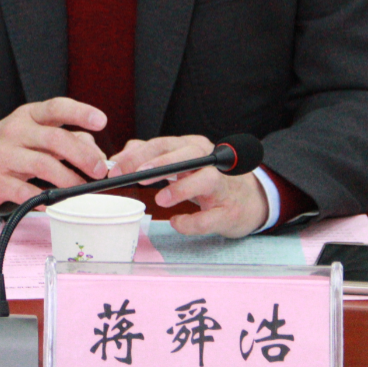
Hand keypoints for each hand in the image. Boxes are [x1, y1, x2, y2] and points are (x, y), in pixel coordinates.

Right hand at [0, 97, 108, 208]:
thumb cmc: (10, 147)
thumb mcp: (35, 134)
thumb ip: (67, 139)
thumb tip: (96, 153)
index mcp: (29, 115)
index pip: (57, 107)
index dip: (80, 113)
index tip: (101, 121)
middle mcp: (16, 131)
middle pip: (55, 139)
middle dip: (82, 155)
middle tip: (98, 169)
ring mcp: (4, 155)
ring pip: (43, 165)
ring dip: (68, 179)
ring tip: (82, 189)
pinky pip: (25, 192)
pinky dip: (43, 199)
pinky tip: (54, 203)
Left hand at [108, 136, 267, 237]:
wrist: (251, 200)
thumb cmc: (208, 180)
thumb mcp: (181, 163)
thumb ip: (150, 157)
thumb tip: (119, 158)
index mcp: (193, 146)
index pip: (163, 144)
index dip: (139, 155)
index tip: (116, 168)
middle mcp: (210, 160)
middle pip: (186, 155)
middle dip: (160, 164)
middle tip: (137, 175)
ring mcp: (223, 185)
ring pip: (205, 180)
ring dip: (181, 189)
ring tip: (160, 199)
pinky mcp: (230, 211)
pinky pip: (211, 217)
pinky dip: (193, 222)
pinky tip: (177, 222)